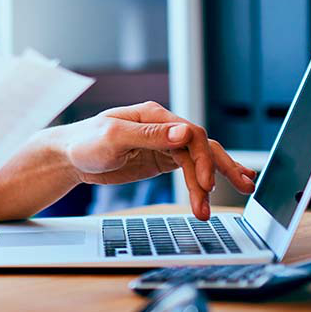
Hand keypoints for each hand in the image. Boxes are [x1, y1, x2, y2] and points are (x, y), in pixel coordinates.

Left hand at [57, 101, 255, 219]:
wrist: (67, 157)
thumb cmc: (84, 142)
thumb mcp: (113, 137)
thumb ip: (150, 135)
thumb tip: (184, 131)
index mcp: (153, 116)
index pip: (190, 134)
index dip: (202, 159)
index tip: (205, 184)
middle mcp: (163, 128)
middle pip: (202, 146)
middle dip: (222, 167)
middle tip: (243, 187)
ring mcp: (163, 144)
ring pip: (199, 159)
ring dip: (215, 179)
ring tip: (237, 195)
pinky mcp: (160, 160)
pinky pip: (189, 168)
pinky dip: (206, 179)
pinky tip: (220, 187)